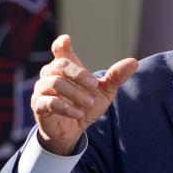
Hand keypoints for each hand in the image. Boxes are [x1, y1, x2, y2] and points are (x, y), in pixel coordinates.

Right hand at [31, 34, 138, 155]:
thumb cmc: (86, 106)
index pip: (59, 49)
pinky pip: (48, 102)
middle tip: (94, 85)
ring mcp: (42, 89)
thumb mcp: (104, 92)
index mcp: (66, 67)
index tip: (66, 41)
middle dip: (78, 74)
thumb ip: (116, 77)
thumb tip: (134, 62)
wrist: (73, 131)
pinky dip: (65, 107)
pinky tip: (78, 114)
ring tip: (88, 103)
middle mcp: (51, 74)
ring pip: (54, 83)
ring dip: (74, 93)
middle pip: (60, 64)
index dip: (61, 44)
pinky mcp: (38, 105)